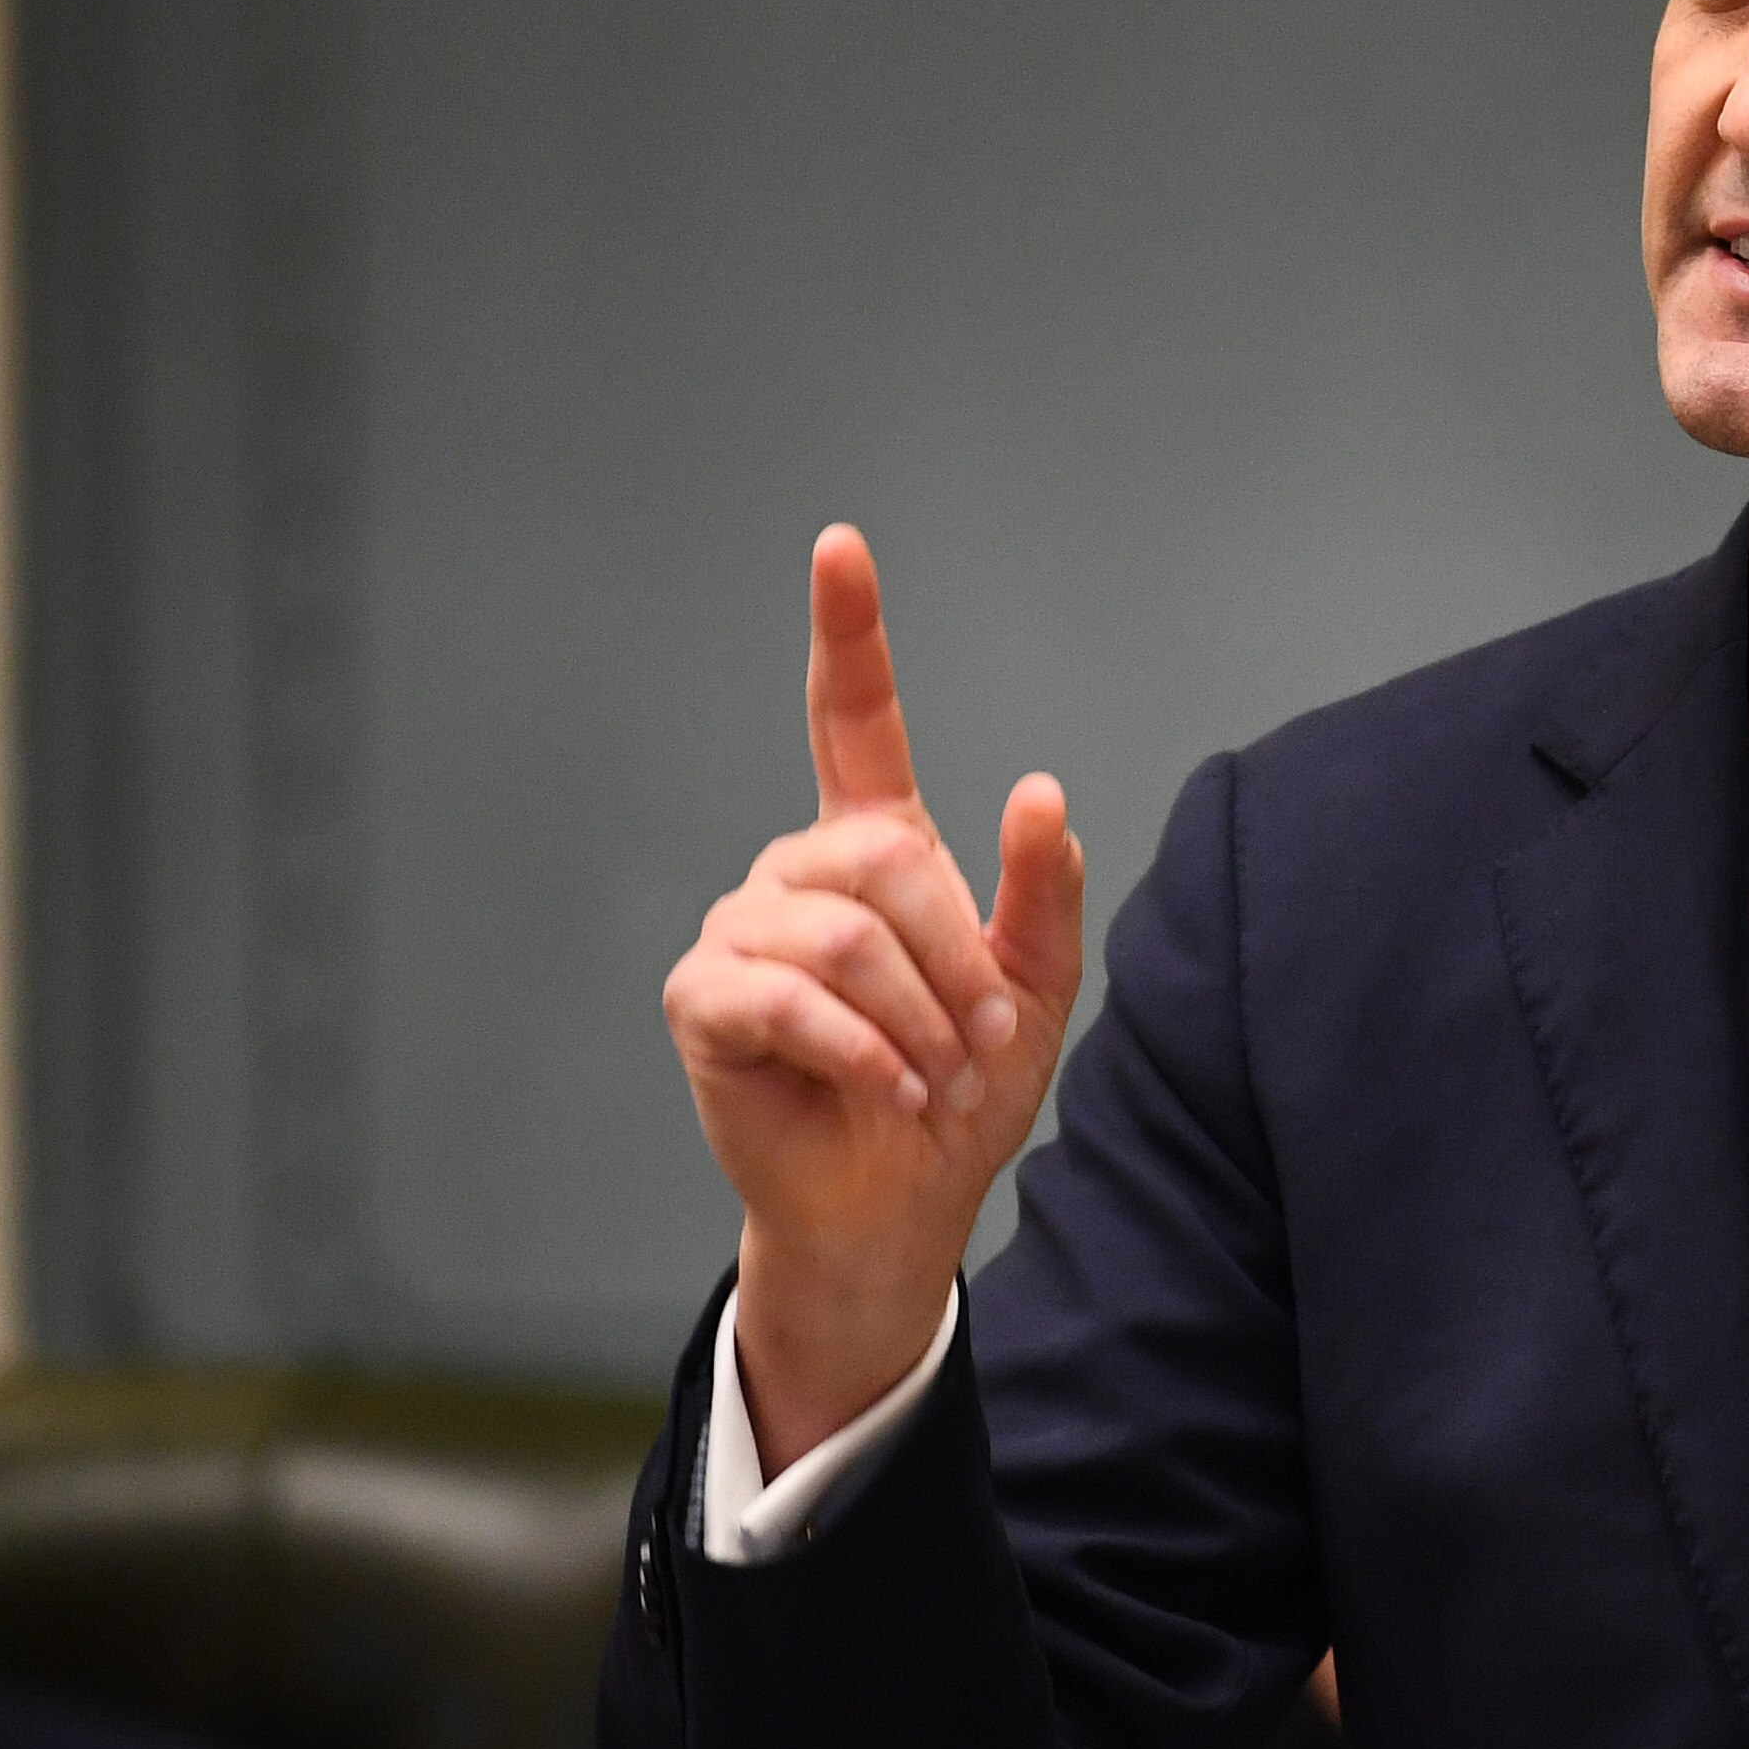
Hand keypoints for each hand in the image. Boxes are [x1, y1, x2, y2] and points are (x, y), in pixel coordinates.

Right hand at [663, 525, 1085, 1468]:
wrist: (900, 1202)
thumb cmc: (960, 1093)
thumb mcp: (1035, 991)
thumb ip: (1042, 893)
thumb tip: (1043, 791)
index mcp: (875, 849)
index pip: (853, 719)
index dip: (846, 632)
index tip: (840, 546)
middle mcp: (799, 874)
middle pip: (884, 864)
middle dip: (953, 962)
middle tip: (977, 1042)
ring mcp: (744, 932)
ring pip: (844, 937)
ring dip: (914, 1021)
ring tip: (930, 1078)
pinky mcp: (705, 1000)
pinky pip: (789, 996)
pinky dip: (860, 1052)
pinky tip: (885, 1090)